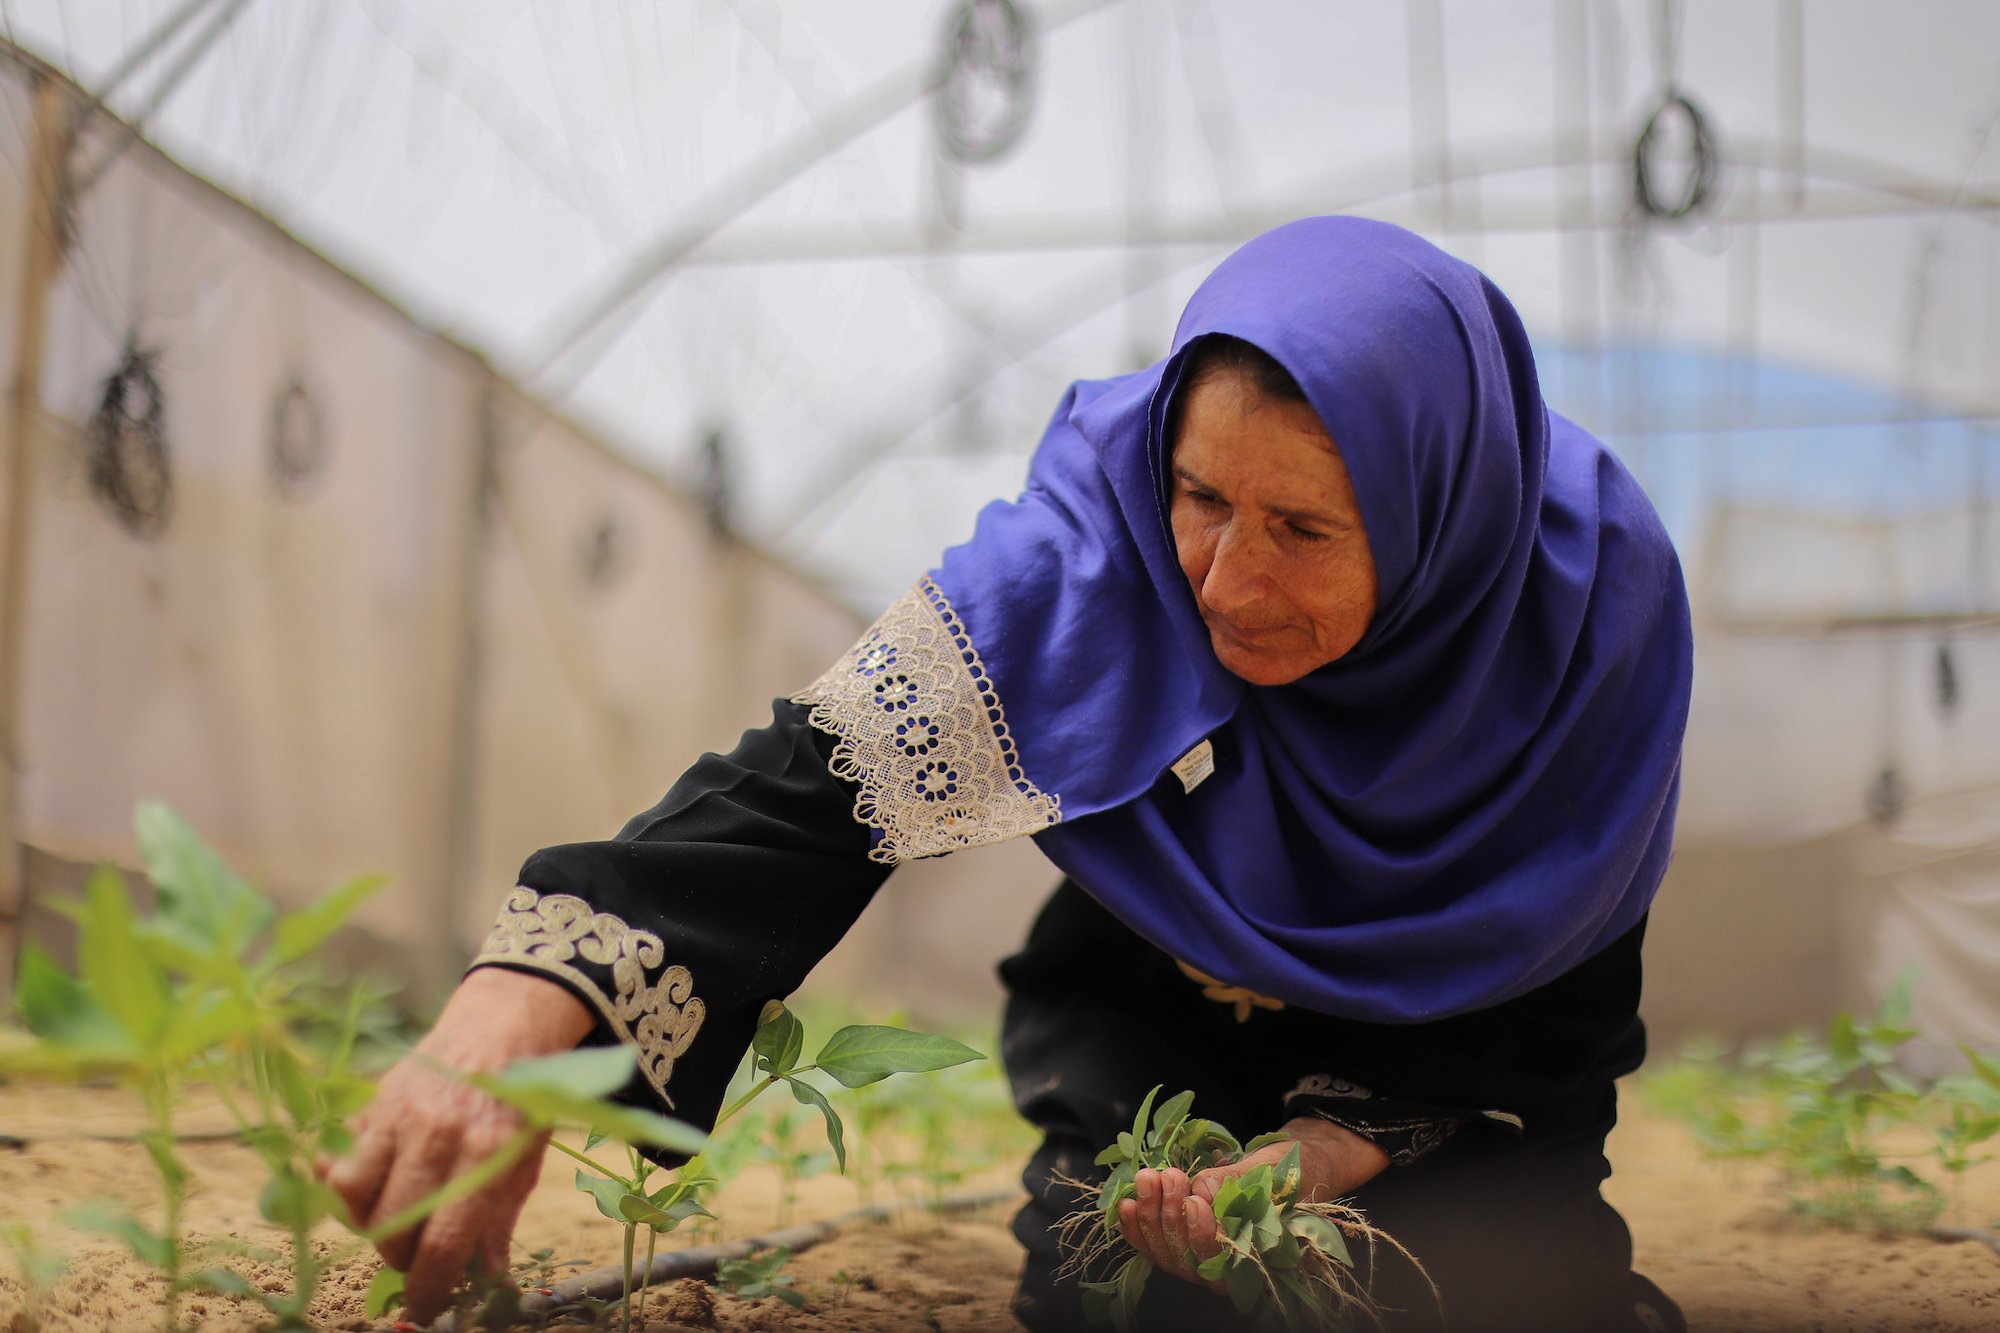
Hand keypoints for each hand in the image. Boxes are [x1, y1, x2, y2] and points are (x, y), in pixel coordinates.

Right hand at [319, 967, 594, 1322]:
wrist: (498, 1028)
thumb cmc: (515, 1104)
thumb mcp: (523, 1162)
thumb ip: (499, 1223)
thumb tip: (486, 1284)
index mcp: (485, 1152)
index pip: (444, 1243)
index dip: (430, 1289)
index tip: (425, 1309)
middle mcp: (436, 1134)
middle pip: (393, 1228)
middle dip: (402, 1257)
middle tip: (418, 1253)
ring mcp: (397, 1115)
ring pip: (351, 1197)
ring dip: (368, 1222)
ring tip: (394, 1218)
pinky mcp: (369, 1103)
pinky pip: (334, 1159)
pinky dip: (343, 1183)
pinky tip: (370, 1184)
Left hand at [1116, 1116, 1388, 1288]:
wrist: (1279, 1169)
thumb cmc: (1282, 1172)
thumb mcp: (1267, 1171)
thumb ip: (1235, 1183)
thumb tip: (1203, 1189)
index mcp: (1254, 1260)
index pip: (1223, 1262)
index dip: (1204, 1236)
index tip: (1195, 1200)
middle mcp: (1223, 1271)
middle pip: (1188, 1258)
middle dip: (1172, 1215)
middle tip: (1169, 1175)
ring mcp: (1196, 1260)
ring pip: (1165, 1253)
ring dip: (1150, 1214)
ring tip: (1148, 1177)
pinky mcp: (1177, 1245)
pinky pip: (1150, 1245)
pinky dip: (1135, 1226)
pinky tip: (1126, 1203)